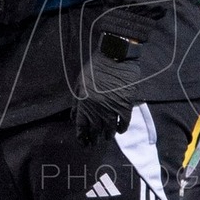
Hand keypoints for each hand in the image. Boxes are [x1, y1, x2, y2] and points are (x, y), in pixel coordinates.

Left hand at [72, 15, 148, 143]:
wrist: (115, 56)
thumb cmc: (95, 67)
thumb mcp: (79, 82)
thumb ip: (76, 101)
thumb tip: (73, 117)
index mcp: (85, 103)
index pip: (81, 126)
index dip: (82, 136)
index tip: (83, 142)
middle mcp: (98, 109)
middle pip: (95, 130)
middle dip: (94, 139)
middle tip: (94, 143)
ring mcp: (113, 109)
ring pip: (110, 129)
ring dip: (108, 135)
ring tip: (107, 137)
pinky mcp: (126, 106)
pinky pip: (124, 122)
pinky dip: (122, 128)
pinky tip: (119, 130)